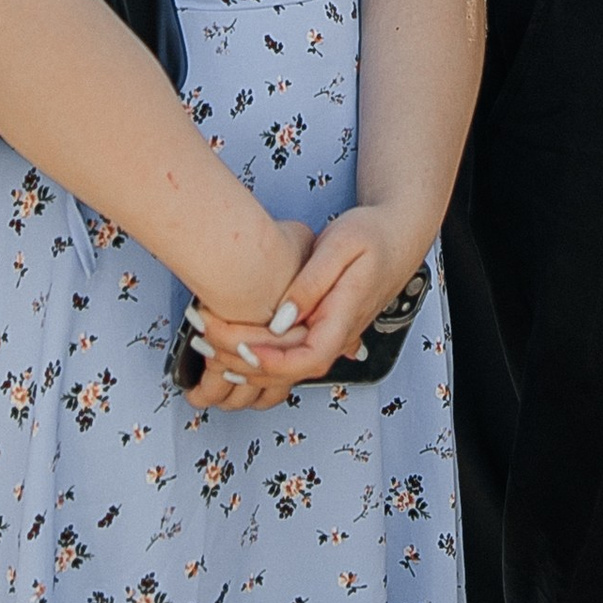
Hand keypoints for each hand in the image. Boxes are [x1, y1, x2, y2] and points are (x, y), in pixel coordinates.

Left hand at [187, 207, 424, 408]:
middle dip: (243, 360)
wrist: (399, 235)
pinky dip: (257, 354)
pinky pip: (289, 353)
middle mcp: (338, 334)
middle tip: (204, 336)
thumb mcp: (342, 245)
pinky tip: (229, 344)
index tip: (239, 347)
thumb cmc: (373, 234)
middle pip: (290, 369)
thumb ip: (312, 282)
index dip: (272, 362)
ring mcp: (330, 334)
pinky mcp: (321, 328)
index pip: (309, 359)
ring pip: (287, 367)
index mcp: (345, 315)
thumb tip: (280, 318)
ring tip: (205, 341)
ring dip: (245, 361)